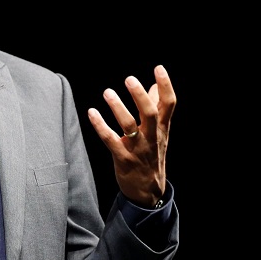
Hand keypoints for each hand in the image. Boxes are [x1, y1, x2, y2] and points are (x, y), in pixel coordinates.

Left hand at [87, 65, 175, 207]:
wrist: (149, 191)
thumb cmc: (152, 155)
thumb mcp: (159, 133)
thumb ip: (157, 109)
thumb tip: (155, 86)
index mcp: (161, 128)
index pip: (169, 104)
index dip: (166, 85)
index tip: (159, 68)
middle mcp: (151, 136)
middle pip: (149, 113)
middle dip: (139, 96)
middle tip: (130, 79)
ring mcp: (137, 148)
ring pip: (129, 126)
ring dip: (118, 108)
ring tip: (107, 92)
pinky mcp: (122, 158)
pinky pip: (110, 140)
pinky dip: (100, 126)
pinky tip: (92, 112)